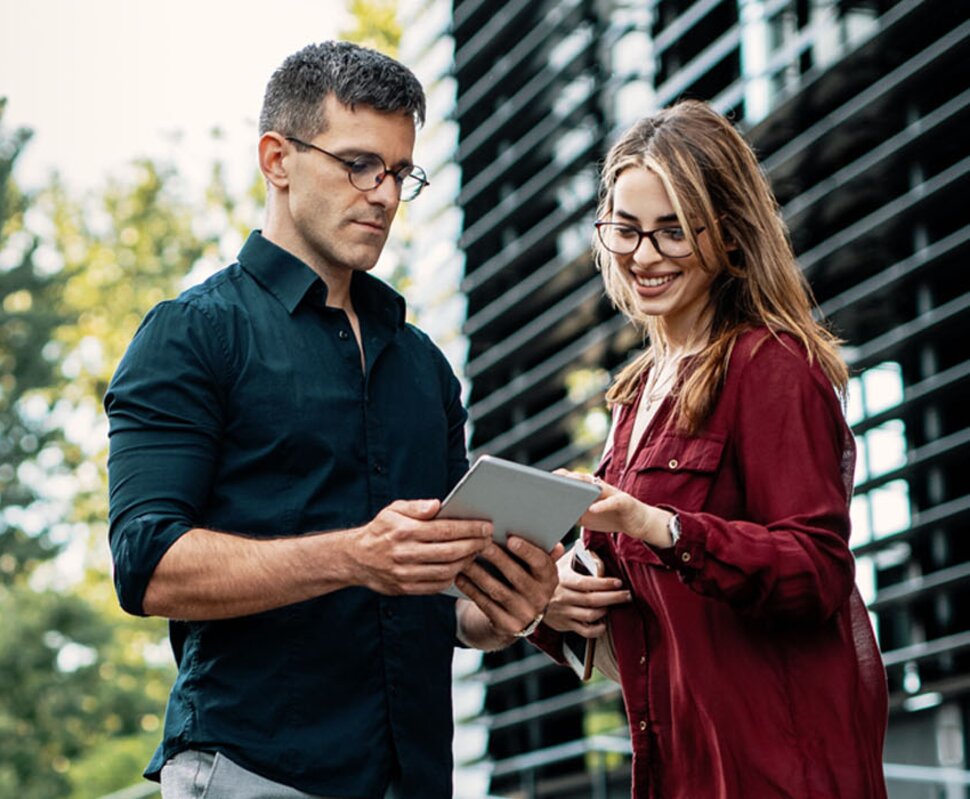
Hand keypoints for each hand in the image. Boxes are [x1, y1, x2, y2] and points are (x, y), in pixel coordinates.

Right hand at [353, 499, 491, 594]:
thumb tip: (437, 504)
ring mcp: (406, 574)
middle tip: (488, 540)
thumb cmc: (380, 530)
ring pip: (446, 571)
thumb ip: (416, 507)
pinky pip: (436, 586)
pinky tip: (461, 567)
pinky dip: (452, 577)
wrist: (356, 559)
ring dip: (467, 562)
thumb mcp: (393, 510)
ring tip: (477, 552)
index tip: (485, 526)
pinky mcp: (406, 589)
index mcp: (404, 531)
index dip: (469, 528)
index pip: (444, 530)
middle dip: (474, 545)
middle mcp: (405, 554)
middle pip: (450, 552)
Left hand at [455, 536, 562, 637]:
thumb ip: (543, 554)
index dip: (527, 551)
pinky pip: (486, 605)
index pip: (541, 563)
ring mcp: (524, 614)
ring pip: (498, 591)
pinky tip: (460, 577)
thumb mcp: (537, 570)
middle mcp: (540, 598)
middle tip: (481, 543)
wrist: (518, 617)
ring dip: (479, 574)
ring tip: (465, 558)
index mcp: (549, 579)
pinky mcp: (507, 626)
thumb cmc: (526, 580)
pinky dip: (471, 590)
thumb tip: (556, 545)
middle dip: (498, 558)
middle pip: (516, 576)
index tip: (511, 539)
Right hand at [543, 546, 630, 637]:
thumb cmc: (551, 577)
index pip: (586, 583)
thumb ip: (575, 554)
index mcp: (563, 580)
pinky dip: (597, 629)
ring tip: (614, 605)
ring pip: (589, 615)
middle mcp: (563, 597)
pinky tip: (603, 623)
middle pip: (592, 600)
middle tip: (626, 595)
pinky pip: (584, 631)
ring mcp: (564, 612)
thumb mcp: (559, 562)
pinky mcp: (564, 625)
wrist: (531, 596)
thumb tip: (588, 548)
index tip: (618, 582)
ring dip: (605, 611)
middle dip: (613, 598)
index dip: (604, 583)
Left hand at [554, 470, 671, 546]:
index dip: (558, 478)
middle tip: (552, 482)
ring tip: (570, 490)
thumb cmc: (609, 517)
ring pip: (596, 485)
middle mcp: (599, 487)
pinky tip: (592, 509)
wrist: (636, 522)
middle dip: (566, 478)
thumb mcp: (587, 517)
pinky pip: (612, 501)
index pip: (571, 480)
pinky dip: (602, 505)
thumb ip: (573, 513)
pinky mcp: (624, 501)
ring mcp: (612, 492)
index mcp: (588, 490)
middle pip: (581, 479)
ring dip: (583, 486)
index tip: (541, 480)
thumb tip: (552, 516)